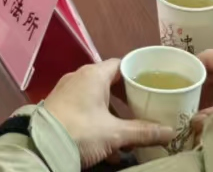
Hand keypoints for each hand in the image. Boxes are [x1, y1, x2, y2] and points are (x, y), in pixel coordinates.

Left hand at [37, 59, 173, 168]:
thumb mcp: (115, 134)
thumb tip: (171, 132)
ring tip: (127, 136)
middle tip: (142, 112)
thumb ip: (144, 132)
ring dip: (112, 117)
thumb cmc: (81, 131)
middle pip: (109, 83)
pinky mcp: (58, 108)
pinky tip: (108, 146)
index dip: (137, 76)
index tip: (151, 88)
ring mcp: (66, 93)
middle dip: (126, 101)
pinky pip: (84, 111)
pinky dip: (98, 124)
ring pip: (96, 100)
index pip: (121, 66)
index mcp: (94, 75)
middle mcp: (79, 78)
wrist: (41, 146)